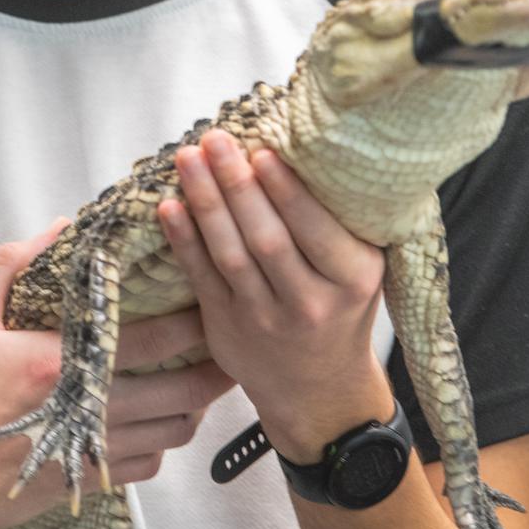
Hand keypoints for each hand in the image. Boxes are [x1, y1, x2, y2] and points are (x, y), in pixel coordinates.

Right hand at [0, 217, 234, 528]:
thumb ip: (11, 266)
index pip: (149, 339)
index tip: (212, 297)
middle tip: (231, 342)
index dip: (191, 320)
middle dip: (215, 367)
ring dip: (195, 405)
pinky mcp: (85, 484)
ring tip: (205, 378)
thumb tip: (61, 227)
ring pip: (173, 432)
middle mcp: (85, 411)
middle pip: (180, 392)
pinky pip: (148, 466)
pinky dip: (163, 442)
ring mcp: (89, 453)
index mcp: (57, 363)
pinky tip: (160, 420)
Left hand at [156, 130, 393, 459]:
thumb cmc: (340, 308)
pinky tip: (168, 207)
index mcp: (354, 279)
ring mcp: (265, 319)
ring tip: (188, 158)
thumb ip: (339, 223)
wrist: (319, 389)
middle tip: (214, 138)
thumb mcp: (360, 270)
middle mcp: (310, 302)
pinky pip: (202, 278)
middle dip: (236, 184)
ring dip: (205, 202)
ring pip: (230, 254)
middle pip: (266, 238)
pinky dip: (183, 241)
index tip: (263, 152)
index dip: (286, 192)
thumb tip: (302, 146)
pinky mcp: (227, 328)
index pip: (317, 230)